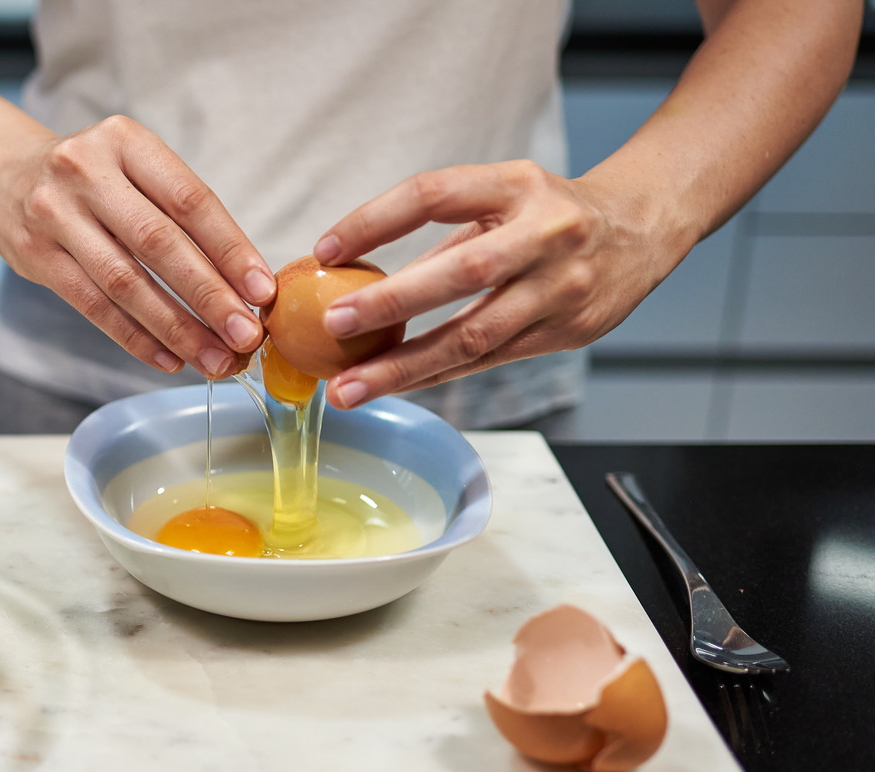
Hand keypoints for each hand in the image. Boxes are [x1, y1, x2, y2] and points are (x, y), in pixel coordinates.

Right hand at [0, 115, 275, 378]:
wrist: (2, 173)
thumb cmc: (90, 179)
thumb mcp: (132, 168)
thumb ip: (179, 215)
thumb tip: (243, 285)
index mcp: (126, 141)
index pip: (189, 200)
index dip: (230, 249)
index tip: (261, 291)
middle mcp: (86, 171)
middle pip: (159, 243)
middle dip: (209, 296)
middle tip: (246, 336)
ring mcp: (54, 214)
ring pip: (125, 282)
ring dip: (176, 328)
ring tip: (214, 359)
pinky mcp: (35, 256)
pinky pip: (92, 306)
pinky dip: (134, 337)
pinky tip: (169, 359)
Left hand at [310, 160, 693, 409]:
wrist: (643, 228)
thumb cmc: (550, 213)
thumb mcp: (502, 198)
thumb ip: (440, 234)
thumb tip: (352, 274)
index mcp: (518, 185)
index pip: (434, 194)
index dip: (376, 221)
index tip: (325, 249)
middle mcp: (546, 234)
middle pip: (463, 273)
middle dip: (391, 304)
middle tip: (333, 326)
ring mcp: (562, 288)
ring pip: (475, 336)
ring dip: (405, 366)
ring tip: (349, 387)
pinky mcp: (567, 333)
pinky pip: (489, 362)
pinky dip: (436, 377)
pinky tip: (395, 388)